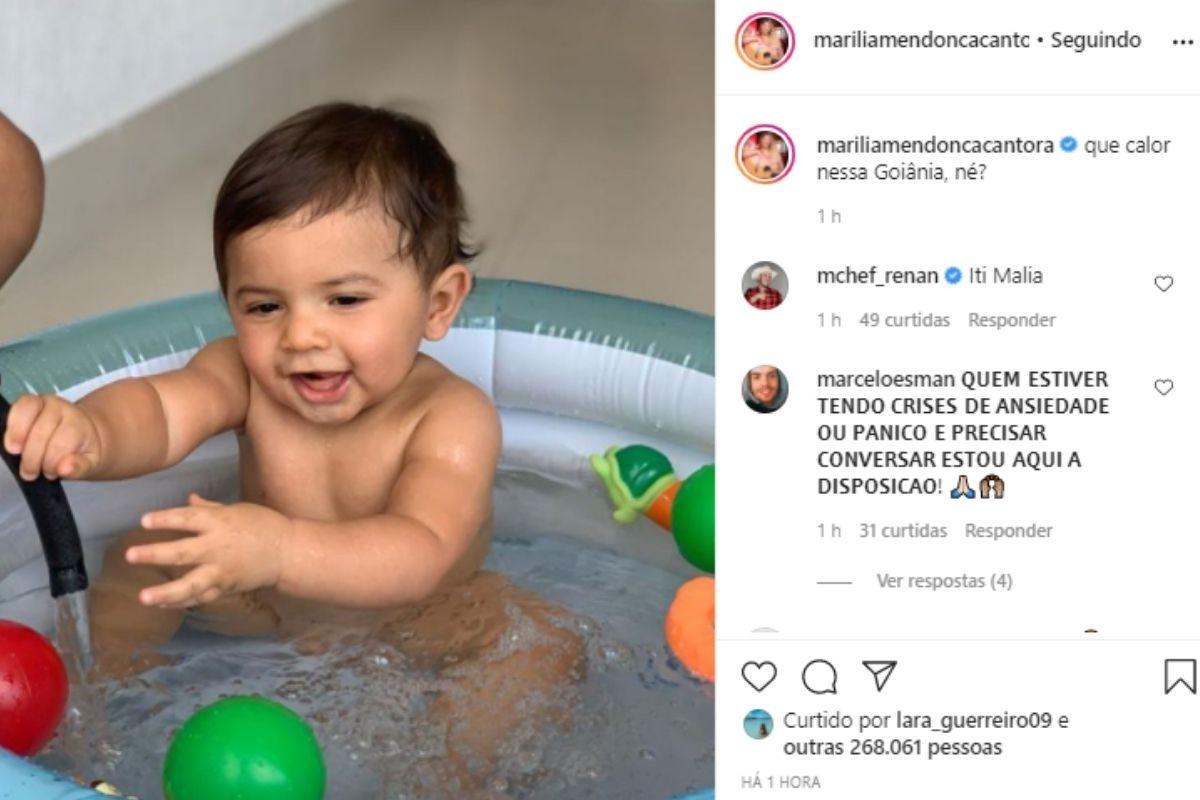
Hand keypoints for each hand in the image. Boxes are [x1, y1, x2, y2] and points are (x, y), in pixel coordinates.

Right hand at [3, 394, 101, 479]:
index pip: (61, 444)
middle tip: (32, 472)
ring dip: (19, 440)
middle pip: (40, 433)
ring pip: (28, 417)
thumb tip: (64, 469)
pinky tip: (13, 443)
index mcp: (80, 425)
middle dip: (33, 458)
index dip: (51, 462)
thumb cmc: (85, 449)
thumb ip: (81, 467)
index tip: (50, 474)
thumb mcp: (92, 464)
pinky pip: (18, 408)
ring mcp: (47, 402)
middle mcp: (64, 409)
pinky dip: (13, 426)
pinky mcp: (32, 402)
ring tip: (18, 455)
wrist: (87, 431)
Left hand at [132, 494, 290, 607]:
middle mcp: (218, 547)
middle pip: (183, 552)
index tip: (143, 521)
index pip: (188, 519)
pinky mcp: (226, 587)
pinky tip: (162, 604)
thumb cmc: (263, 525)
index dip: (165, 519)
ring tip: (143, 597)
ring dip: (166, 592)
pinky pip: (200, 597)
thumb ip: (209, 508)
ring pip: (191, 584)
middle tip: (130, 556)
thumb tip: (187, 500)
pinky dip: (181, 602)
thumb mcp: (237, 509)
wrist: (287, 552)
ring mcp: (221, 571)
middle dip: (155, 554)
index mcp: (220, 522)